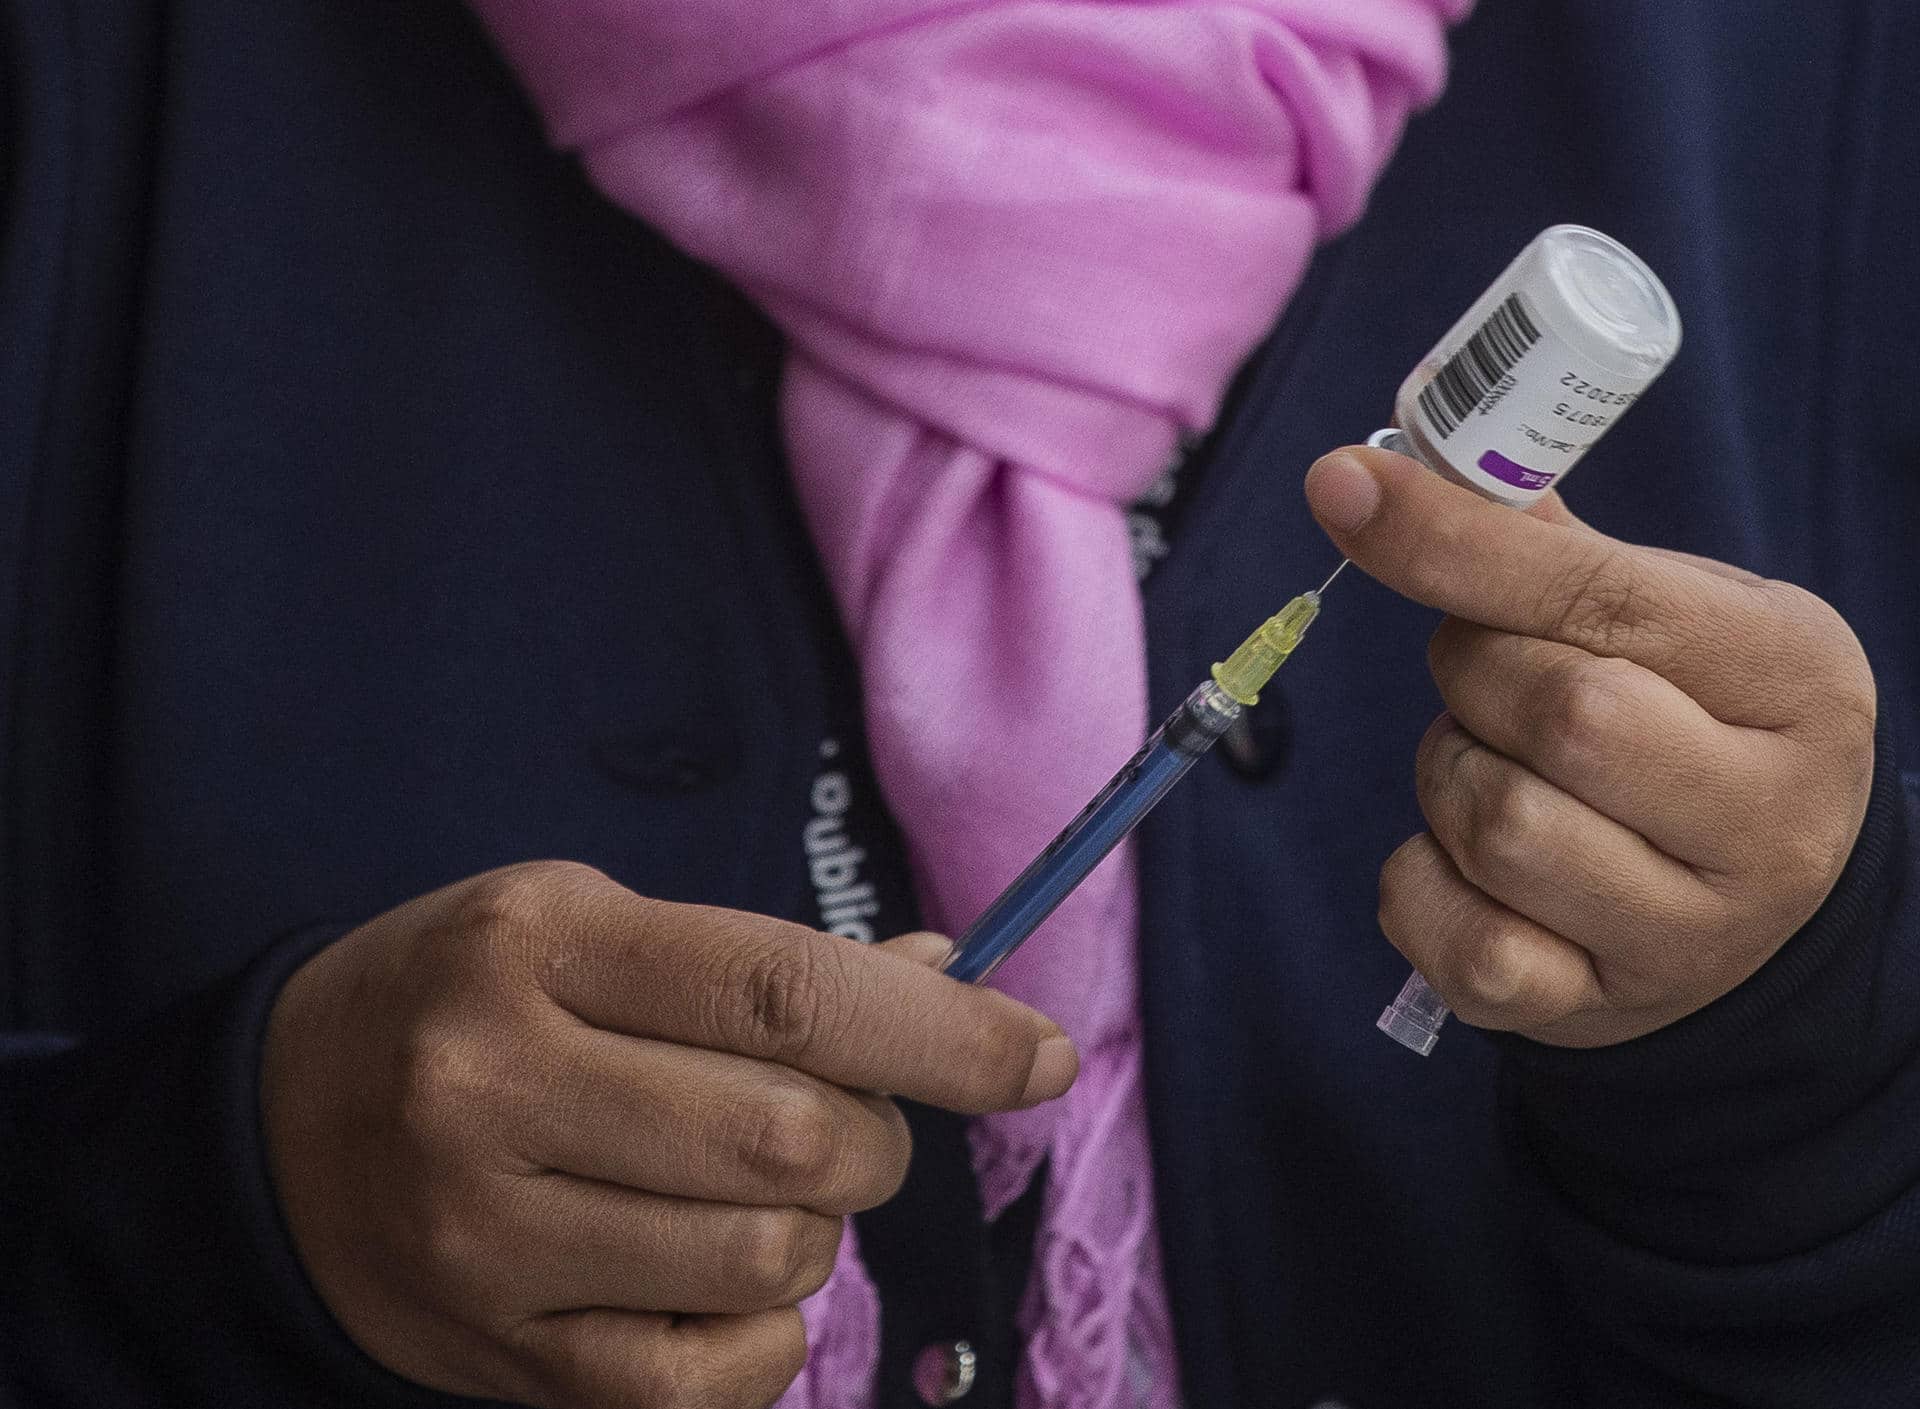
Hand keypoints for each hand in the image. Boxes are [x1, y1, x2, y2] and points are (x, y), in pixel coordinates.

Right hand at [262, 862, 1074, 1407]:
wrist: (273, 1124)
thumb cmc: (469, 996)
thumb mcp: (592, 927)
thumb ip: (764, 964)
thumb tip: (944, 988)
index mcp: (542, 946)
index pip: (785, 994)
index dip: (943, 1036)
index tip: (1039, 1054)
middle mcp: (500, 1086)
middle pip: (796, 1142)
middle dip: (875, 1138)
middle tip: (841, 1120)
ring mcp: (491, 1239)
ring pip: (771, 1265)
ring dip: (817, 1232)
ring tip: (755, 1192)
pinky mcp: (501, 1357)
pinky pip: (714, 1376)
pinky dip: (767, 1332)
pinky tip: (716, 1277)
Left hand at [1305, 448, 1875, 1047]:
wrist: (1749, 910)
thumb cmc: (1690, 725)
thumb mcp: (1675, 620)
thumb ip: (1553, 551)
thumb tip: (1396, 463)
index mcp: (1799, 680)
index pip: (1606, 599)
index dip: (1459, 543)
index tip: (1344, 486)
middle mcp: (1770, 819)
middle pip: (1559, 714)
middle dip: (1475, 675)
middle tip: (1486, 675)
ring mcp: (1690, 933)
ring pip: (1502, 828)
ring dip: (1450, 776)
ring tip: (1492, 765)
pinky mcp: (1598, 1009)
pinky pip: (1458, 940)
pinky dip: (1422, 885)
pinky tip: (1463, 861)